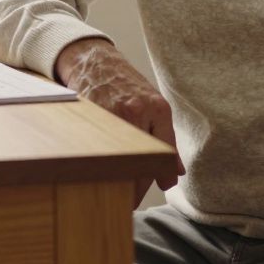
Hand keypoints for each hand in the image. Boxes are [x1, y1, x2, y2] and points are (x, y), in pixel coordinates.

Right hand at [56, 37, 185, 204]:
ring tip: (113, 189)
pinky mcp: (90, 119)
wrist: (96, 63)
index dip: (156, 180)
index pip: (161, 156)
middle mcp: (134, 111)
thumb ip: (167, 142)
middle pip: (137, 162)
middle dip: (133, 187)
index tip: (149, 192)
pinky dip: (98, 165)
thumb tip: (173, 176)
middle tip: (129, 200)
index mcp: (156, 108)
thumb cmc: (127, 86)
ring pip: (117, 161)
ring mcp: (110, 115)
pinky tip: (97, 171)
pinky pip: (98, 151)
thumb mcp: (156, 107)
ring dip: (115, 180)